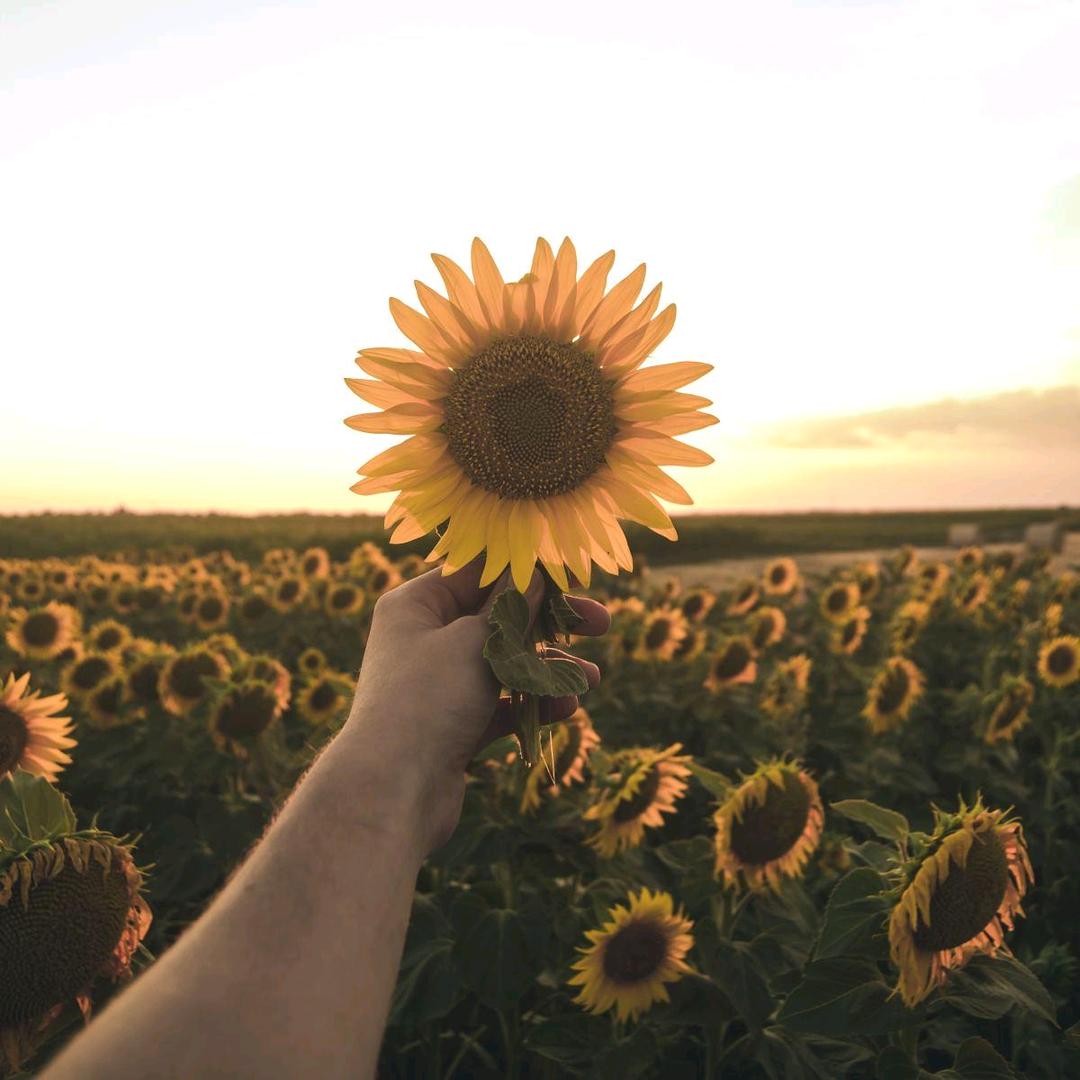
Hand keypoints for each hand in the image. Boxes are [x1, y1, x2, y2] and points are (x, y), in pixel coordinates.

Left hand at [345, 558, 609, 852]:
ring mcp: (439, 684)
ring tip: (590, 679)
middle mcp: (424, 639)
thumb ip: (511, 607)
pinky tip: (564, 709)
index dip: (526, 572)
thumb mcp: (475, 641)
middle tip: (600, 622)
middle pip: (497, 618)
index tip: (572, 575)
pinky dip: (531, 703)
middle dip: (550, 623)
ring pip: (505, 664)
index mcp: (416, 605)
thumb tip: (535, 574)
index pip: (477, 572)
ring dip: (549, 669)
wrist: (392, 793)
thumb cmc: (428, 700)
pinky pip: (500, 704)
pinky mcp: (453, 725)